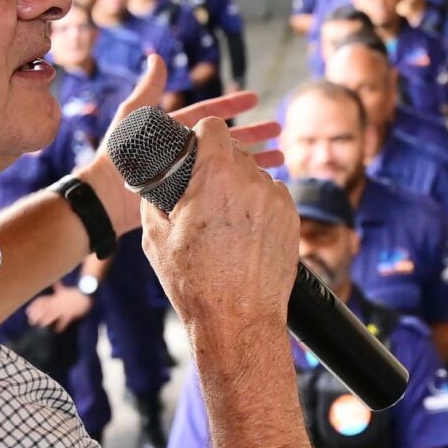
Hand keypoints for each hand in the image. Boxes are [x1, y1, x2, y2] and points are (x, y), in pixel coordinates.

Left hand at [25, 285, 91, 329]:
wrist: (86, 294)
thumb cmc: (75, 292)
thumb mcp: (65, 289)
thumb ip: (58, 287)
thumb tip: (55, 282)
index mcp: (55, 297)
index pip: (42, 301)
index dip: (34, 306)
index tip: (28, 311)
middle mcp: (57, 303)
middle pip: (44, 309)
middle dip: (37, 315)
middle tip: (31, 321)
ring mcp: (64, 309)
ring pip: (52, 315)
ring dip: (46, 320)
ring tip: (41, 325)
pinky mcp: (70, 314)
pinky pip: (64, 321)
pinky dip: (60, 326)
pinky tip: (56, 331)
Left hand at [80, 55, 284, 236]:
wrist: (107, 197)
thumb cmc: (117, 155)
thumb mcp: (132, 116)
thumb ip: (148, 89)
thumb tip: (157, 58)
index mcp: (175, 131)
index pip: (210, 114)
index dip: (232, 105)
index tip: (255, 99)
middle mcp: (186, 151)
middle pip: (227, 139)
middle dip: (254, 133)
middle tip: (279, 130)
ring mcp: (191, 174)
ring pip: (230, 162)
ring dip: (255, 158)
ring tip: (281, 159)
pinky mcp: (193, 195)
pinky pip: (223, 185)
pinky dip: (241, 182)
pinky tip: (260, 183)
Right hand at [141, 115, 300, 343]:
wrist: (238, 319)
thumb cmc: (195, 282)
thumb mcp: (156, 236)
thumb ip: (156, 195)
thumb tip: (156, 178)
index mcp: (216, 176)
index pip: (214, 127)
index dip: (201, 137)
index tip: (194, 151)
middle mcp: (251, 181)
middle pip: (235, 151)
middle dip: (219, 165)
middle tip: (203, 191)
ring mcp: (276, 199)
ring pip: (256, 175)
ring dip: (240, 186)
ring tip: (224, 219)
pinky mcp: (292, 218)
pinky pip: (273, 196)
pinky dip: (258, 205)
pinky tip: (244, 232)